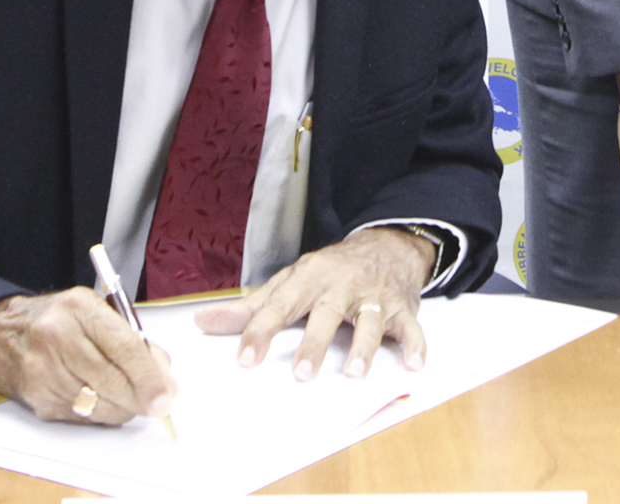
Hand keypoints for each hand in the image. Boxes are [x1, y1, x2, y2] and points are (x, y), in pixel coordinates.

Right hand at [0, 288, 175, 425]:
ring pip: (99, 404)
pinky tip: (105, 401)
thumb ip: (131, 338)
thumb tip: (162, 373)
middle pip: (112, 380)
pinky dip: (101, 413)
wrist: (0, 335)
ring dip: (123, 408)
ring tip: (132, 399)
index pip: (123, 347)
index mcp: (79, 309)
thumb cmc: (57, 320)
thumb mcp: (95, 311)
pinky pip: (82, 416)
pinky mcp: (38, 399)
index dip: (149, 375)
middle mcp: (58, 339)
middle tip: (158, 404)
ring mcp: (44, 372)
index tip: (167, 393)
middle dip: (141, 398)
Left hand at [193, 225, 435, 379]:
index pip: (280, 306)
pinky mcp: (402, 308)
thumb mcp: (288, 282)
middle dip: (314, 343)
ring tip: (354, 372)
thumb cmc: (329, 271)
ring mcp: (373, 296)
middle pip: (327, 314)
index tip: (246, 358)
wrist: (385, 245)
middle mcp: (341, 286)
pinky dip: (415, 345)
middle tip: (301, 373)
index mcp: (308, 278)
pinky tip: (414, 364)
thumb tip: (203, 322)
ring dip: (364, 346)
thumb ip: (249, 308)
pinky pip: (410, 327)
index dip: (261, 332)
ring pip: (370, 320)